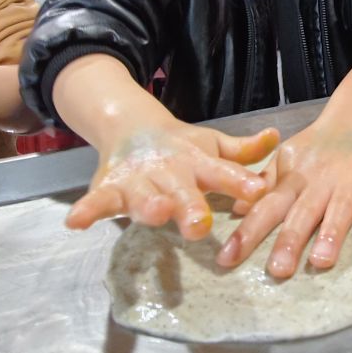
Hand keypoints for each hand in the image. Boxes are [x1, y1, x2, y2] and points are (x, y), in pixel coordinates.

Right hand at [66, 124, 278, 238]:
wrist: (133, 127)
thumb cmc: (184, 149)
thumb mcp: (213, 147)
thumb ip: (242, 151)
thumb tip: (276, 137)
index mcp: (197, 162)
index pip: (222, 172)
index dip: (239, 182)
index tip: (256, 191)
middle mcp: (169, 171)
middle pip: (181, 190)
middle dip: (190, 207)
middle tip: (199, 225)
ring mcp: (139, 180)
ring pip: (143, 196)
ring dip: (147, 206)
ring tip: (152, 213)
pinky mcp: (110, 188)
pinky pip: (98, 202)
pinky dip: (87, 211)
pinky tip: (75, 222)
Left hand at [216, 112, 351, 278]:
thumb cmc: (318, 146)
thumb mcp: (287, 159)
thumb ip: (266, 184)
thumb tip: (237, 208)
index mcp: (294, 179)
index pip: (267, 207)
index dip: (247, 232)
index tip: (227, 259)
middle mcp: (319, 181)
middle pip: (302, 213)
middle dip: (290, 241)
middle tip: (278, 270)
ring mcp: (351, 180)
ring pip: (339, 208)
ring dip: (331, 233)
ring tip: (321, 261)